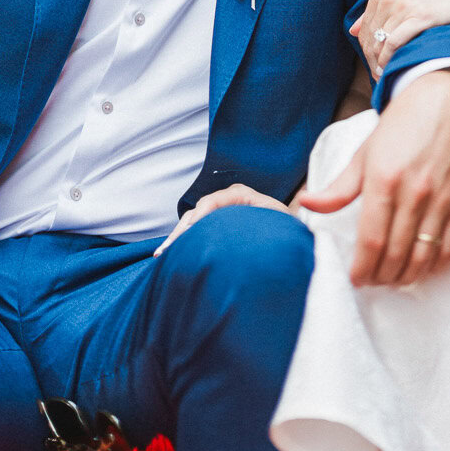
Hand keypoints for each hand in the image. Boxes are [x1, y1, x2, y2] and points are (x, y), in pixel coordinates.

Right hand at [153, 182, 293, 254]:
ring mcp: (218, 210)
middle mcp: (226, 199)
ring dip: (177, 238)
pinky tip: (169, 256)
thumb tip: (256, 222)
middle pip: (197, 211)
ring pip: (191, 221)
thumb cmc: (285, 227)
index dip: (200, 217)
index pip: (213, 201)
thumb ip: (265, 219)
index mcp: (241, 194)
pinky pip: (193, 230)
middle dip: (181, 231)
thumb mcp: (278, 221)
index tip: (190, 233)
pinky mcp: (214, 222)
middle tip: (167, 250)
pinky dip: (181, 242)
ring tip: (161, 256)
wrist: (288, 231)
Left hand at [299, 71, 449, 286]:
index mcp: (384, 180)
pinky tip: (421, 268)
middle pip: (395, 255)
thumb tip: (306, 203)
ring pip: (423, 257)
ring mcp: (441, 200)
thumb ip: (338, 187)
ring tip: (392, 278)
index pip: (371, 241)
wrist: (448, 101)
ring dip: (406, 277)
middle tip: (371, 281)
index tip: (355, 278)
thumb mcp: (364, 152)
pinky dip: (434, 266)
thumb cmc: (402, 125)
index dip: (361, 268)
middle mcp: (414, 193)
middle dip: (380, 277)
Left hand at [353, 0, 449, 79]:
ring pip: (379, 43)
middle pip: (369, 38)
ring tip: (386, 76)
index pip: (364, 28)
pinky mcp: (419, 17)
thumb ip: (380, 9)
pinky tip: (392, 69)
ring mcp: (404, 7)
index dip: (365, 50)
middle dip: (370, 61)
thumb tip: (352, 28)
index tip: (374, 64)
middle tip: (379, 76)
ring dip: (379, 64)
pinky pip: (394, 43)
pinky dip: (389, 60)